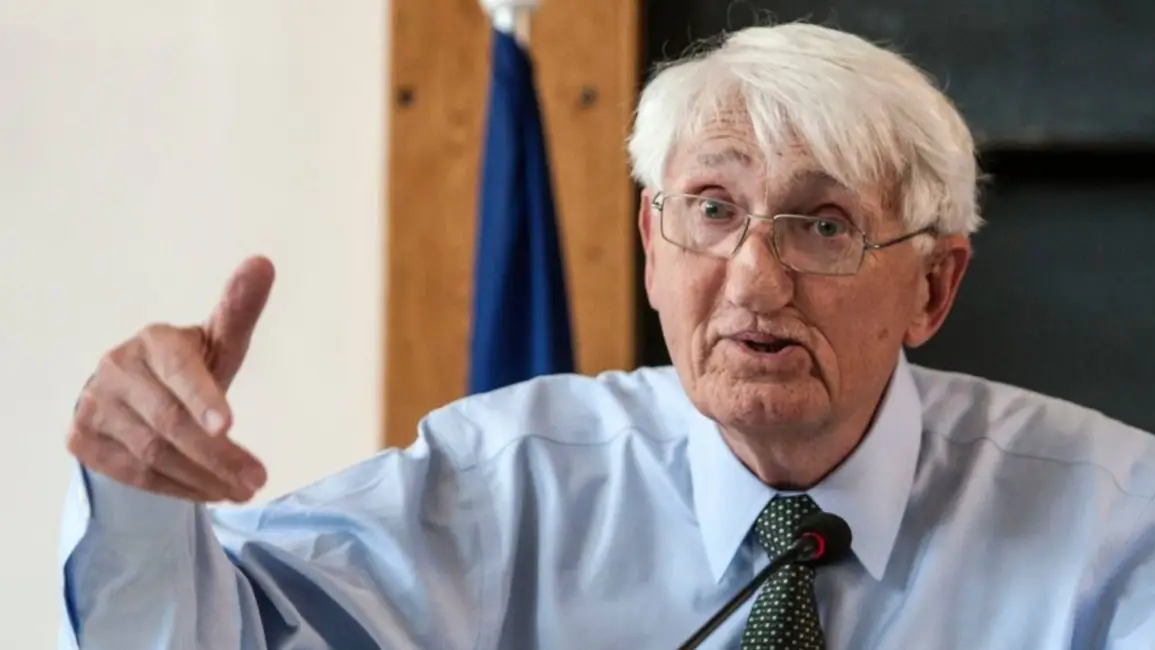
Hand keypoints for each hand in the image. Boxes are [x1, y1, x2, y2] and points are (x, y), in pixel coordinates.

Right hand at [67, 256, 274, 502]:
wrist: (134, 393)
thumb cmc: (190, 366)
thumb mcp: (219, 341)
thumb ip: (240, 310)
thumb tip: (263, 263)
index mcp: (154, 339)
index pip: (179, 370)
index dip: (203, 398)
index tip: (229, 426)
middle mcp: (117, 367)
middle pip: (170, 423)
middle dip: (218, 456)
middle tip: (257, 480)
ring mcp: (95, 404)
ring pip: (152, 454)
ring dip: (202, 479)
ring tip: (240, 491)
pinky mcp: (82, 438)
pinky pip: (133, 474)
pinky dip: (175, 489)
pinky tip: (207, 492)